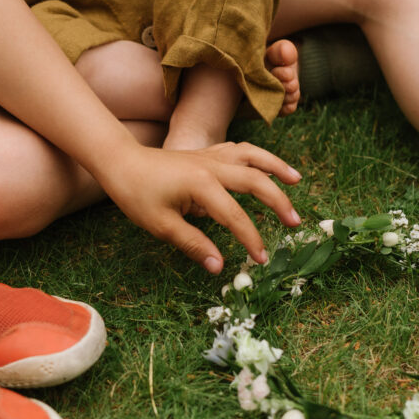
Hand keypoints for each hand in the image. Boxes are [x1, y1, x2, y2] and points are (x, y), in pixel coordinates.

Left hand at [99, 142, 301, 272]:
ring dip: (276, 166)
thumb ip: (194, 245)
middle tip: (295, 222)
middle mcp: (212, 166)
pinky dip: (257, 156)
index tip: (262, 260)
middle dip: (278, 202)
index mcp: (201, 185)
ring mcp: (211, 156)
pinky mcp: (207, 153)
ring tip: (297, 179)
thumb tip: (219, 267)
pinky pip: (239, 151)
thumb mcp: (162, 226)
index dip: (251, 239)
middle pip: (255, 181)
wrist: (120, 162)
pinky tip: (266, 167)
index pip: (235, 216)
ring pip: (252, 156)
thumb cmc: (136, 194)